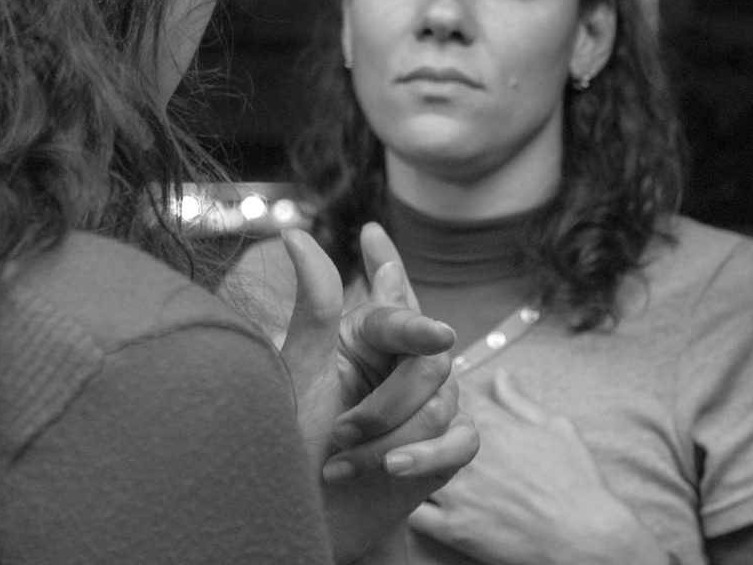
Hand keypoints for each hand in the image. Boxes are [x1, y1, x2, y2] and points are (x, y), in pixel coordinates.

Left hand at [280, 226, 477, 562]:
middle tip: (336, 435)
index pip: (402, 313)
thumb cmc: (291, 441)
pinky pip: (461, 441)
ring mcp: (431, 405)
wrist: (301, 517)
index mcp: (370, 337)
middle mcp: (406, 364)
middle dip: (383, 406)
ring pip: (439, 406)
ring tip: (340, 464)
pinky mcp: (447, 447)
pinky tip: (394, 469)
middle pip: (431, 362)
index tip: (429, 333)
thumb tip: (296, 233)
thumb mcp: (299, 374)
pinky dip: (427, 456)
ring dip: (386, 442)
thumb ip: (314, 306)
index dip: (413, 321)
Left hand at [409, 369, 668, 564]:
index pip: (442, 393)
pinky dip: (403, 505)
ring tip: (396, 465)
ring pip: (403, 468)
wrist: (584, 538)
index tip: (427, 400)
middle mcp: (467, 453)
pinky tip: (408, 502)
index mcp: (491, 423)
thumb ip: (519, 401)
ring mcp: (458, 492)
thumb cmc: (576, 481)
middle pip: (412, 425)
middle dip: (402, 425)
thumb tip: (500, 376)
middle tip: (398, 429)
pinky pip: (411, 513)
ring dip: (397, 463)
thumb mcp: (556, 428)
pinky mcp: (454, 529)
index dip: (429, 394)